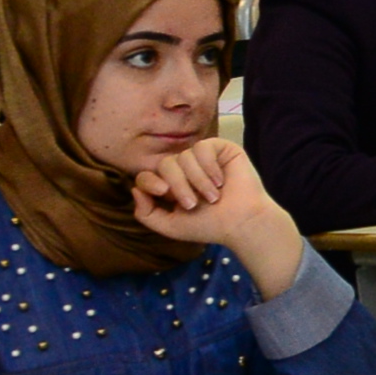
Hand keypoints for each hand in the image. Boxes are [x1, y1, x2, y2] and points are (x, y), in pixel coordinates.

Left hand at [130, 134, 307, 291]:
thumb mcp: (170, 226)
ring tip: (213, 196)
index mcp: (171, 186)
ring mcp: (202, 158)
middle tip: (193, 204)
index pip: (148, 175)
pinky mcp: (220, 149)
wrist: (240, 223)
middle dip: (178, 185)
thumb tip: (135, 190)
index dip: (149, 180)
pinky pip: (203, 148)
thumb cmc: (209, 226)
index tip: (163, 192)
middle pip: (166, 164)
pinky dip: (209, 166)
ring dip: (198, 181)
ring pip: (184, 157)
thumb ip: (146, 214)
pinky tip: (220, 180)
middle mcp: (184, 169)